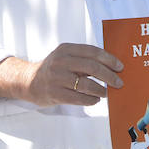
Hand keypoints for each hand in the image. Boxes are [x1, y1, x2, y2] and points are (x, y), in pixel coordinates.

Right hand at [5, 42, 123, 106]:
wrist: (29, 81)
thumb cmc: (54, 69)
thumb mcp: (65, 57)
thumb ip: (83, 58)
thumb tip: (111, 66)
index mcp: (66, 49)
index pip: (92, 52)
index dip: (108, 59)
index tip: (120, 67)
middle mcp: (61, 62)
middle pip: (92, 67)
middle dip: (109, 76)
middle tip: (118, 82)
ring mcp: (57, 78)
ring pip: (86, 84)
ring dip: (100, 89)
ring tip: (106, 92)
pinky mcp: (55, 93)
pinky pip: (78, 98)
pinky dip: (90, 99)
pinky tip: (95, 99)